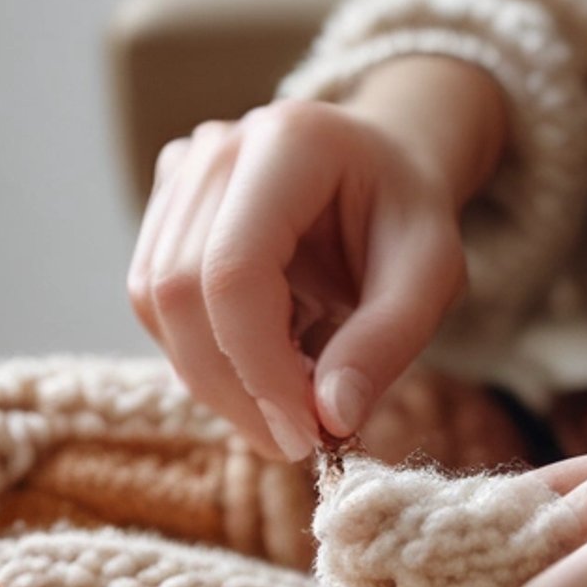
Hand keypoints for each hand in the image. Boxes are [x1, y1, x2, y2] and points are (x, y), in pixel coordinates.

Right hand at [127, 54, 506, 460]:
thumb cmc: (406, 220)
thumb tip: (330, 417)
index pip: (234, 270)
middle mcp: (215, 149)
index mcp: (289, 143)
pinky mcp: (162, 213)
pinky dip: (207, 358)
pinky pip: (156, 306)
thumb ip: (386, 342)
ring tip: (290, 404)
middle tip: (298, 442)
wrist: (380, 172)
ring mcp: (178, 177)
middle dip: (233, 389)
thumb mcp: (432, 276)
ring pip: (154, 306)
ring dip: (216, 381)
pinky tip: (265, 367)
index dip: (258, 366)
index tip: (306, 434)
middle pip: (178, 291)